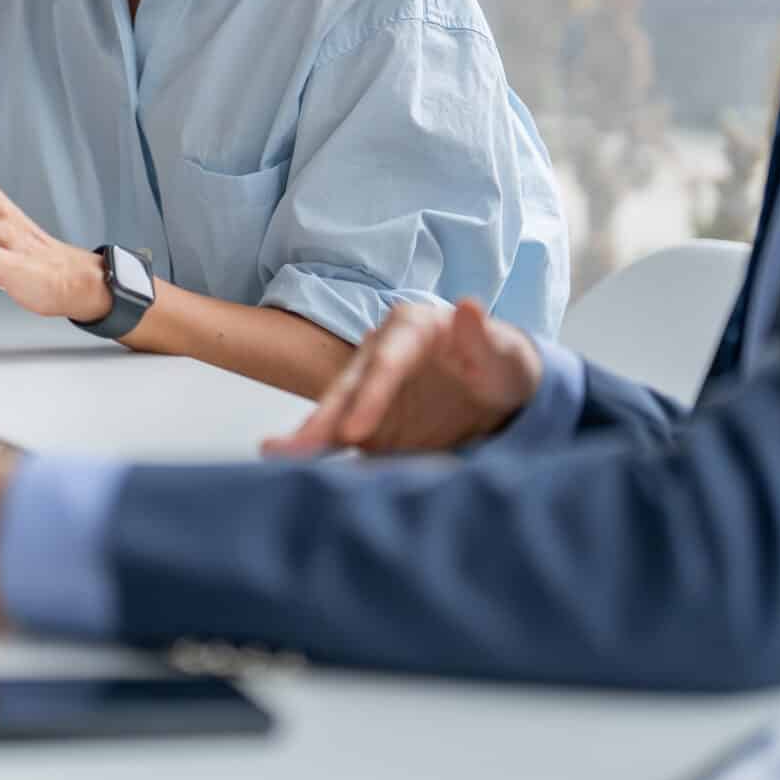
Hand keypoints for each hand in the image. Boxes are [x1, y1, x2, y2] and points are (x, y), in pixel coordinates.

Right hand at [262, 301, 541, 457]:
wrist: (502, 394)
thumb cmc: (504, 365)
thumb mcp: (506, 352)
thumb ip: (485, 337)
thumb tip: (468, 307)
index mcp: (410, 329)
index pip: (387, 363)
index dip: (370, 396)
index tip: (355, 432)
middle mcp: (380, 357)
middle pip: (348, 389)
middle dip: (322, 420)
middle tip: (292, 451)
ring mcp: (371, 392)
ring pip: (335, 415)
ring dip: (308, 438)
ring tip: (273, 456)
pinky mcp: (370, 425)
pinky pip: (342, 441)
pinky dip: (322, 457)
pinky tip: (292, 472)